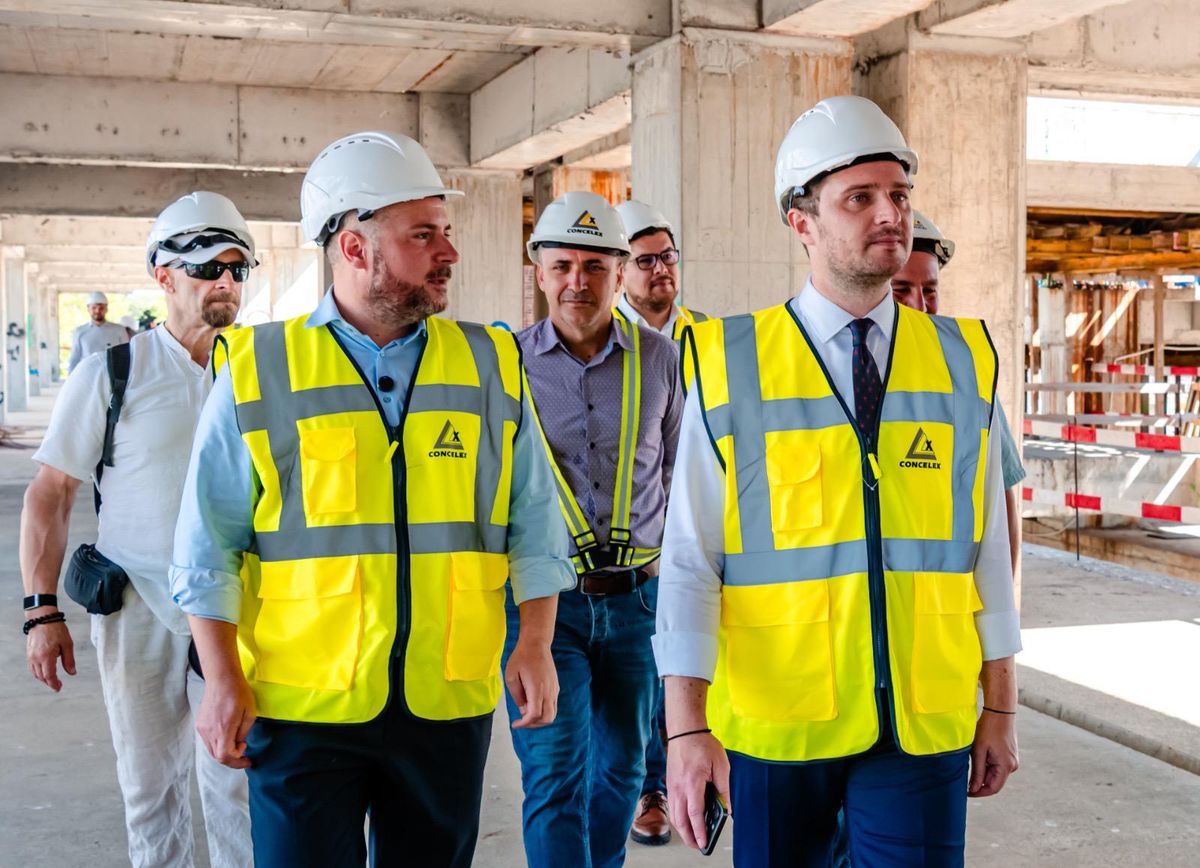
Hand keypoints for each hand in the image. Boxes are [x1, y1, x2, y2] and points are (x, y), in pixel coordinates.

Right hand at [26, 616, 75, 691]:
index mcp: (46, 656)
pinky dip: (38, 672)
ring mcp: (30, 656)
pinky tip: (45, 671)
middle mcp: (36, 658)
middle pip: (41, 676)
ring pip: (35, 673)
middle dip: (49, 682)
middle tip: (58, 685)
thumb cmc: (56, 629)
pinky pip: (32, 667)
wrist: (42, 618)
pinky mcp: (29, 653)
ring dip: (43, 678)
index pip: (49, 676)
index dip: (54, 684)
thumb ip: (69, 660)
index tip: (59, 688)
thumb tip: (72, 673)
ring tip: (53, 679)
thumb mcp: (67, 644)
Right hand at [195, 673, 256, 768]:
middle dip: (232, 760)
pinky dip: (218, 744)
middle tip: (244, 756)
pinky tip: (227, 736)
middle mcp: (209, 731)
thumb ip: (243, 733)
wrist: (222, 678)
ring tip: (236, 745)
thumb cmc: (239, 693)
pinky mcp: (199, 724)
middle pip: (217, 756)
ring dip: (224, 752)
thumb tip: (239, 745)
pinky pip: (208, 741)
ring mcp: (202, 728)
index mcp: (223, 729)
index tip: (247, 757)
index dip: (237, 761)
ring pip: (212, 750)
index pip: (225, 756)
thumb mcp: (250, 713)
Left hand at [504, 638, 557, 728]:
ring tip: (527, 714)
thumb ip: (517, 696)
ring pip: (552, 713)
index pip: (534, 715)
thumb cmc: (521, 657)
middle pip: (547, 719)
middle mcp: (549, 691)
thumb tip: (524, 709)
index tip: (515, 724)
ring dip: (540, 719)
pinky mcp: (555, 686)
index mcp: (537, 689)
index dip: (524, 723)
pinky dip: (544, 711)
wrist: (536, 643)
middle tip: (522, 721)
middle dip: (533, 724)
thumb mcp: (511, 677)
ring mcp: (554, 689)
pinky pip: (553, 705)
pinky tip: (533, 704)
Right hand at [667, 731, 729, 850]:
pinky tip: (686, 819)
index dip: (700, 831)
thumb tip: (727, 808)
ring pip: (674, 815)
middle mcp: (679, 787)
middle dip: (689, 836)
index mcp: (693, 783)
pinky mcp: (670, 783)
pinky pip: (672, 806)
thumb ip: (724, 789)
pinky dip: (678, 817)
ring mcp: (672, 786)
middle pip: (680, 820)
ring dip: (682, 829)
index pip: (695, 814)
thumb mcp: (721, 765)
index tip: (704, 843)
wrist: (684, 730)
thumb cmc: (702, 744)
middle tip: (698, 845)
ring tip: (692, 836)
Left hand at [968, 709, 1018, 796]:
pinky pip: (997, 766)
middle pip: (994, 782)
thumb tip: (973, 788)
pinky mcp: (1009, 755)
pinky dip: (987, 765)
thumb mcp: (978, 751)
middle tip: (964, 778)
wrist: (1000, 712)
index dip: (979, 792)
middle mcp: (1012, 765)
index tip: (966, 792)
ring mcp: (1012, 760)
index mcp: (1006, 766)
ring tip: (971, 762)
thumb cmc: (989, 729)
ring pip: (995, 773)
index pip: (993, 788)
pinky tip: (978, 756)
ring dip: (983, 772)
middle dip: (979, 782)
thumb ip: (976, 771)